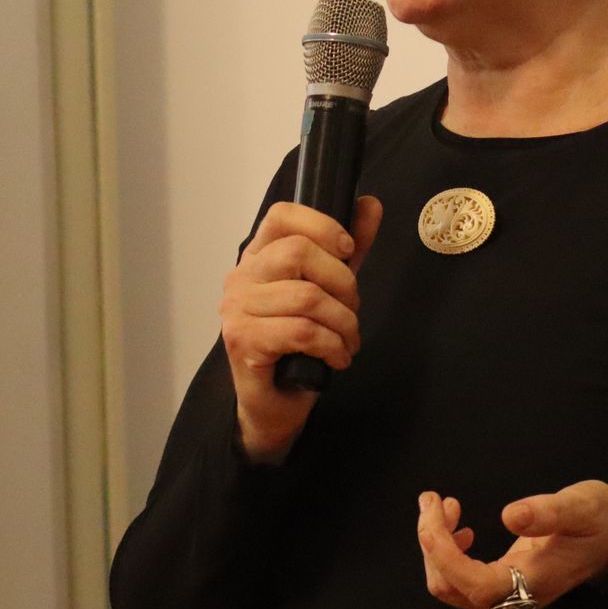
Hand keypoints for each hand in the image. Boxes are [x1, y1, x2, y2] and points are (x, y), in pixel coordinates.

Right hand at [221, 195, 382, 463]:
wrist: (275, 404)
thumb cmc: (299, 345)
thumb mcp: (330, 289)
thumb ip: (347, 250)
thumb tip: (370, 204)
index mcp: (258, 256)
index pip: (282, 214)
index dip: (323, 226)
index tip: (347, 251)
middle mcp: (241, 277)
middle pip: (299, 253)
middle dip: (343, 282)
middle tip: (352, 309)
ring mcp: (237, 309)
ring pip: (307, 297)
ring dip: (344, 322)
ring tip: (348, 340)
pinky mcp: (243, 341)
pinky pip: (302, 332)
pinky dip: (332, 346)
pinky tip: (337, 358)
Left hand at [415, 480, 607, 608]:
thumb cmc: (599, 522)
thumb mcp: (582, 507)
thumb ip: (549, 512)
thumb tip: (510, 515)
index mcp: (531, 583)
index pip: (472, 582)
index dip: (443, 551)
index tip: (435, 509)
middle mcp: (513, 598)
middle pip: (449, 587)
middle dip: (431, 542)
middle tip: (434, 498)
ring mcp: (505, 594)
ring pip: (449, 585)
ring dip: (436, 545)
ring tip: (444, 505)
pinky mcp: (501, 584)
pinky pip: (459, 578)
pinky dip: (446, 550)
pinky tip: (460, 527)